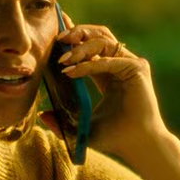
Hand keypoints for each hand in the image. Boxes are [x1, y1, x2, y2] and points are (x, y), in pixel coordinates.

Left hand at [40, 8, 167, 163]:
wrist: (137, 146)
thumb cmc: (114, 138)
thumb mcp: (82, 127)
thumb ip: (62, 121)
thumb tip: (42, 114)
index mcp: (109, 73)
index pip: (90, 47)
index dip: (74, 37)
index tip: (56, 34)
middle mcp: (121, 64)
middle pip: (98, 36)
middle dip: (77, 33)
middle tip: (57, 38)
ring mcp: (131, 65)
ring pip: (103, 42)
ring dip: (80, 47)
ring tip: (62, 59)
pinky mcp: (137, 69)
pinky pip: (108, 60)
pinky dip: (88, 64)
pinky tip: (71, 72)